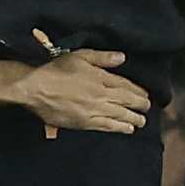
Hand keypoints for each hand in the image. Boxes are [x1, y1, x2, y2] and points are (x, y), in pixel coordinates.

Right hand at [15, 50, 150, 133]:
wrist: (36, 88)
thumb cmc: (56, 69)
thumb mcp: (80, 56)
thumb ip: (102, 57)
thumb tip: (122, 58)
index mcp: (100, 78)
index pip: (125, 85)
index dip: (138, 91)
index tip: (146, 94)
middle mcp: (99, 95)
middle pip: (126, 101)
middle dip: (140, 105)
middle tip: (148, 108)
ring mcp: (93, 110)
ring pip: (119, 116)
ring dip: (133, 119)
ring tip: (141, 122)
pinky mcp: (84, 123)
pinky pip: (106, 126)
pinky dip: (118, 128)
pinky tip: (126, 130)